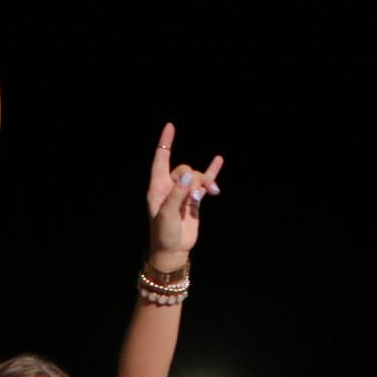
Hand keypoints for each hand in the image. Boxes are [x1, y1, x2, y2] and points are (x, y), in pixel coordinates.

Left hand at [146, 124, 222, 262]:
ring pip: (196, 176)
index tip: (170, 126)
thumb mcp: (168, 215)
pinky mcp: (194, 200)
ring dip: (205, 181)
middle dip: (195, 177)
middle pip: (184, 169)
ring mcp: (183, 193)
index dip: (165, 143)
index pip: (161, 159)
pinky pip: (204, 182)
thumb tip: (189, 176)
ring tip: (213, 192)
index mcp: (158, 188)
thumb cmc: (164, 234)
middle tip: (198, 195)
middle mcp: (169, 188)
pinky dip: (212, 172)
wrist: (173, 250)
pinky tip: (218, 160)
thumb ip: (177, 194)